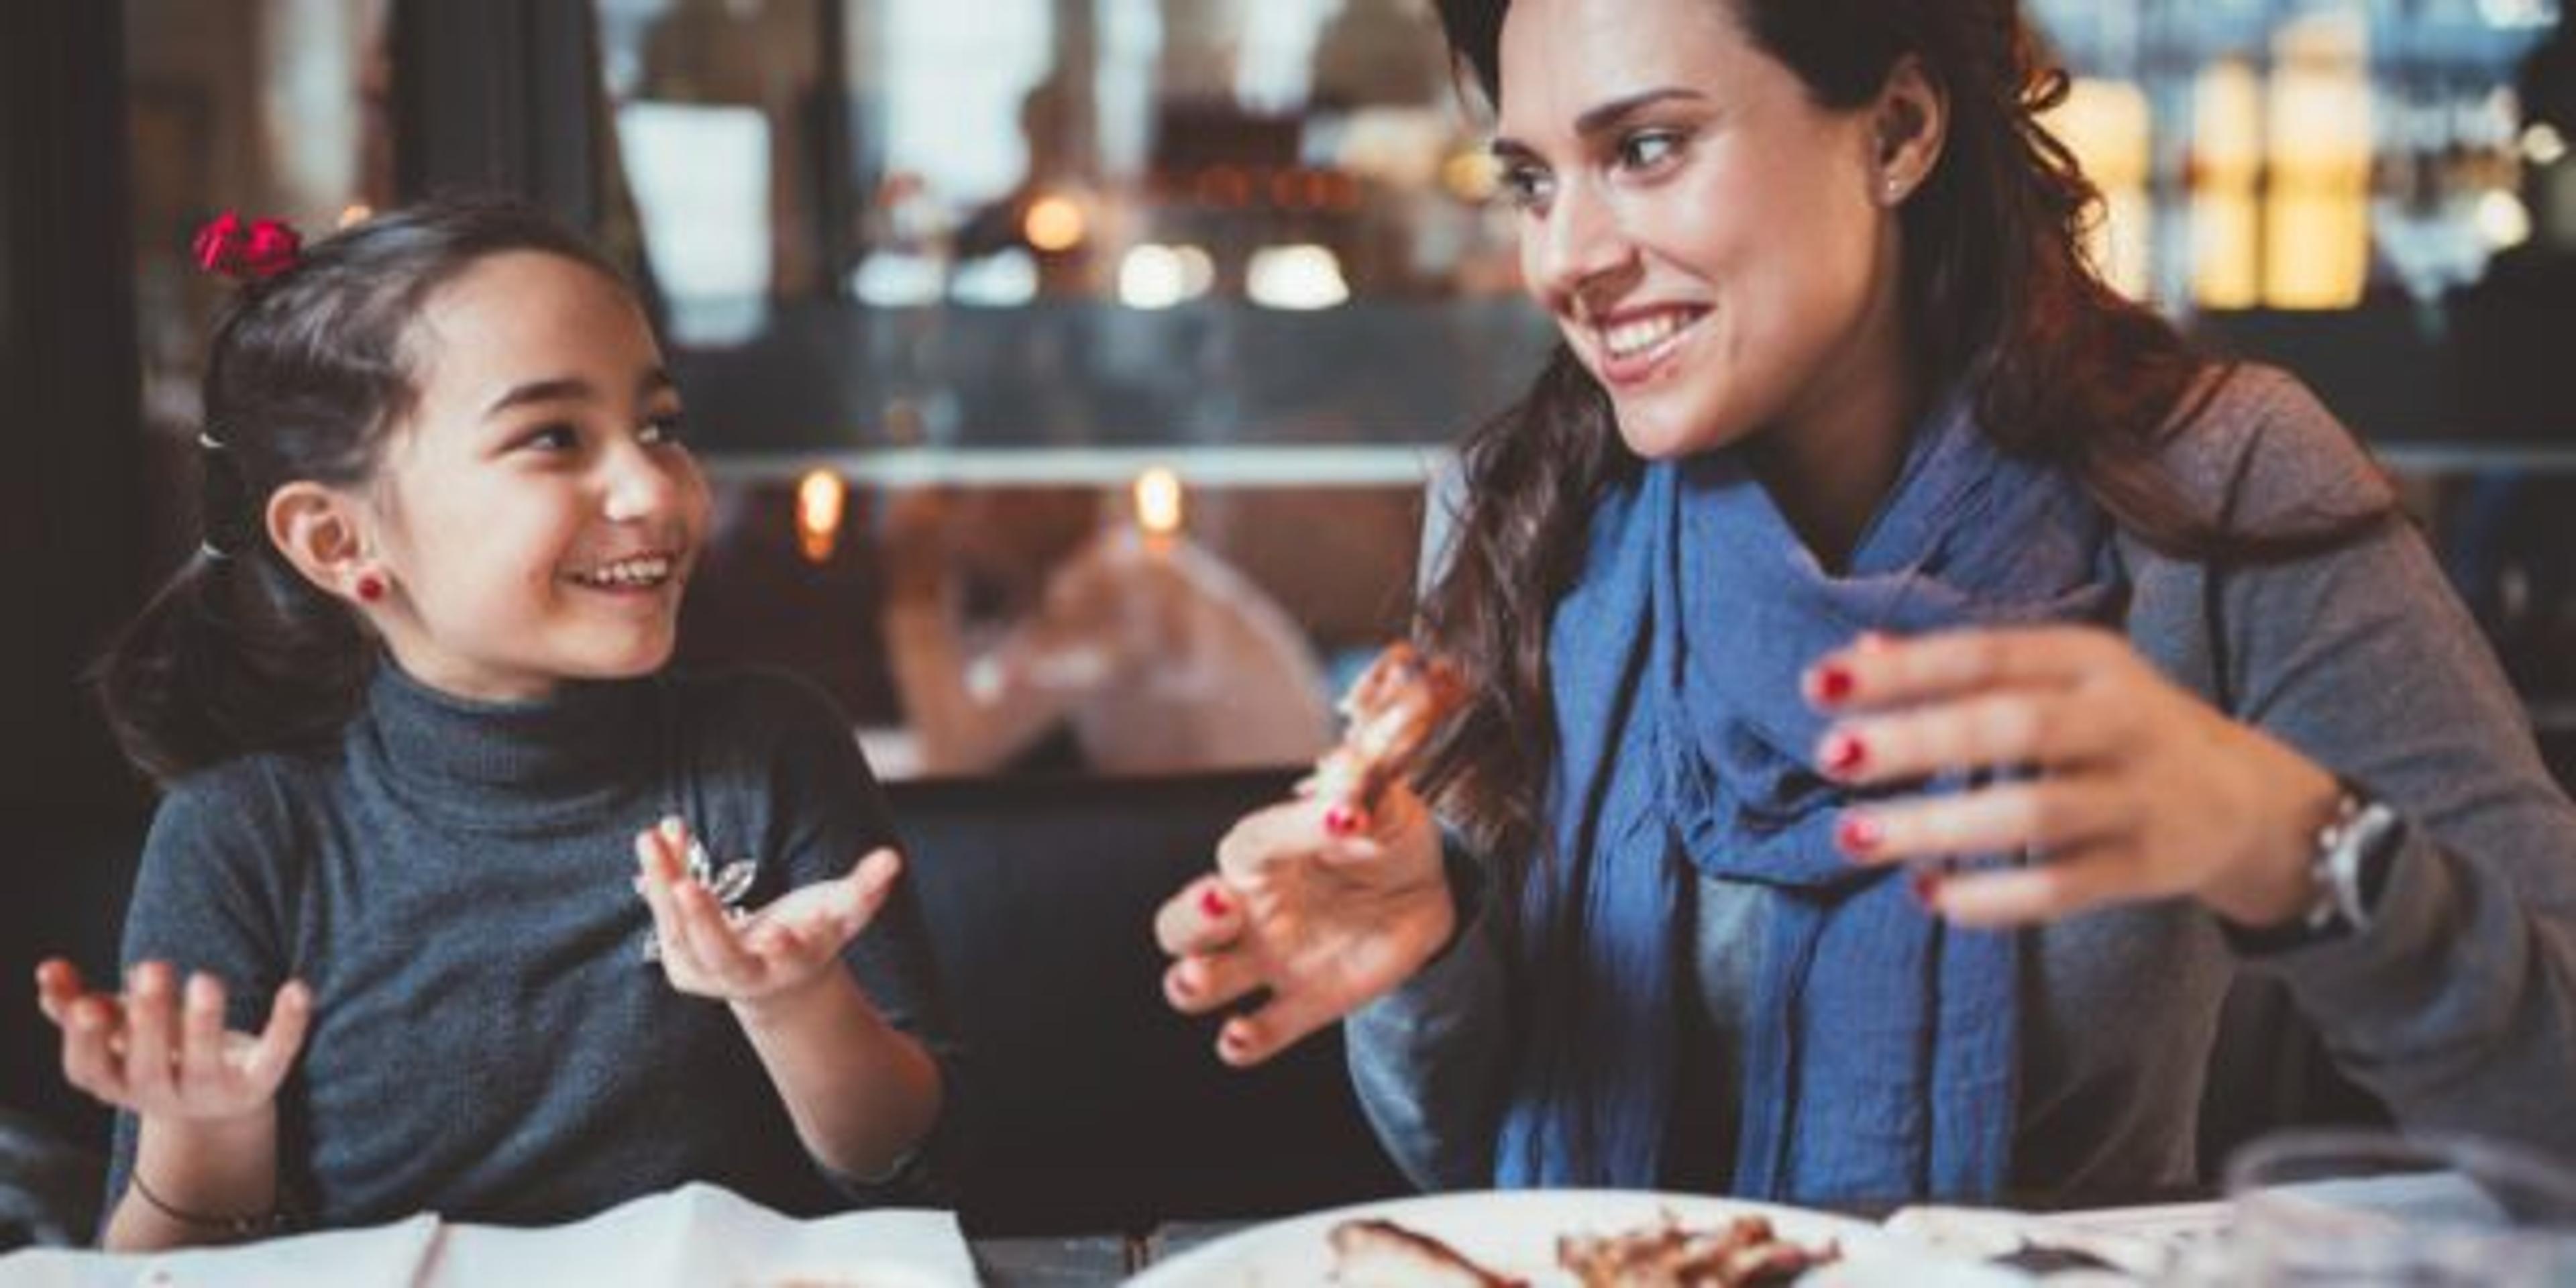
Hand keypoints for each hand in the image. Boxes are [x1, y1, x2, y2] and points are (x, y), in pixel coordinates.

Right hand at [34, 959, 308, 1124]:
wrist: (214, 1101)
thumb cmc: (153, 1050)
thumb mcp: (114, 1030)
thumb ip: (74, 1003)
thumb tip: (49, 969)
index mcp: (115, 1081)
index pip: (89, 1069)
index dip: (85, 1040)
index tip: (88, 1005)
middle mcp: (159, 1095)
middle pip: (146, 1067)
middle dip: (148, 1020)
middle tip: (153, 968)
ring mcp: (210, 1094)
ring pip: (204, 1066)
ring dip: (204, 1023)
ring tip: (205, 980)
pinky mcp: (257, 1086)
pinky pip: (275, 1056)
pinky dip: (288, 1024)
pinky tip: (297, 988)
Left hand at [634, 817, 901, 1007]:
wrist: (774, 980)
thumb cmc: (812, 934)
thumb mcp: (841, 914)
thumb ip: (866, 889)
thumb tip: (893, 859)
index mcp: (792, 965)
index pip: (789, 958)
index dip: (787, 947)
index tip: (783, 931)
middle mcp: (746, 976)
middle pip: (721, 954)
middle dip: (702, 921)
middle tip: (684, 885)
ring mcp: (707, 975)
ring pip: (678, 932)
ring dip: (663, 882)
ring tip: (652, 838)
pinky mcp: (679, 963)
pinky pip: (664, 917)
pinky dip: (660, 874)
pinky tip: (661, 835)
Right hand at [1154, 787, 1453, 1066]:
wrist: (1425, 891)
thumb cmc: (1385, 836)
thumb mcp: (1386, 804)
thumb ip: (1363, 785)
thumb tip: (1347, 774)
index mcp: (1263, 850)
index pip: (1257, 839)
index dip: (1295, 828)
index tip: (1350, 816)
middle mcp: (1247, 907)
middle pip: (1180, 921)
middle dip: (1190, 916)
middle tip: (1223, 904)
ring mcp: (1267, 960)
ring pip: (1196, 978)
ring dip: (1191, 981)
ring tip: (1199, 977)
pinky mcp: (1301, 1004)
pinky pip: (1257, 1033)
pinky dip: (1242, 1040)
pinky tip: (1241, 1035)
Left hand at [1806, 627, 2340, 927]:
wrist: (2249, 799)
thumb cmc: (2119, 726)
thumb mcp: (2060, 677)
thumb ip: (1966, 667)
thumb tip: (1857, 654)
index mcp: (2089, 661)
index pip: (1986, 655)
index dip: (1904, 669)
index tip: (1819, 685)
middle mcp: (2120, 720)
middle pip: (2012, 728)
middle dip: (1918, 742)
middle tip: (1832, 757)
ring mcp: (2139, 797)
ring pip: (2034, 814)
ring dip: (1939, 827)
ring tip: (1852, 836)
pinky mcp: (2147, 868)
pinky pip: (2062, 888)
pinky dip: (1992, 898)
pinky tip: (1928, 895)